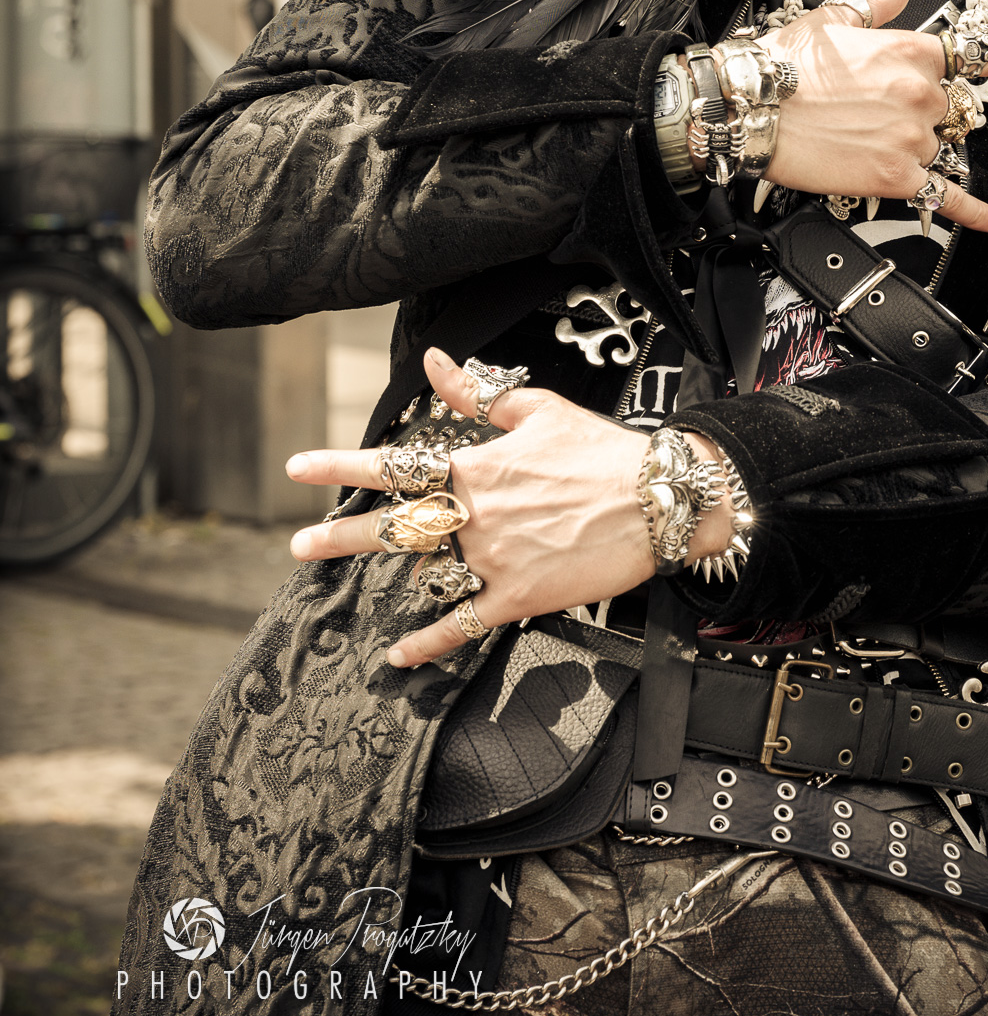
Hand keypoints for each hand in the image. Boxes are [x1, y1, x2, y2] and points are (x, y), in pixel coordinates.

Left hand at [285, 349, 733, 666]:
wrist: (661, 500)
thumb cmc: (603, 452)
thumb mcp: (536, 409)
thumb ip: (476, 392)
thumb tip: (435, 361)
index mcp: (477, 465)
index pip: (395, 462)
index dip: (341, 465)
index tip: (299, 468)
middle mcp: (477, 514)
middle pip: (395, 526)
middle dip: (340, 535)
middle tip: (299, 546)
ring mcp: (496, 560)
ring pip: (424, 573)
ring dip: (380, 581)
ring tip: (337, 588)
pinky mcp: (520, 597)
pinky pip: (463, 623)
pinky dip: (429, 643)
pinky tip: (399, 654)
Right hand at [756, 0, 987, 233]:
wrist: (748, 108)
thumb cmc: (782, 65)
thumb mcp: (832, 19)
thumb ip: (878, 2)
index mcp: (911, 49)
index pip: (982, 52)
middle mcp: (921, 93)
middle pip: (949, 110)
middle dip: (922, 115)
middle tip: (875, 115)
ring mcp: (912, 137)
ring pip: (939, 148)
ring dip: (914, 149)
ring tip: (867, 143)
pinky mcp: (895, 176)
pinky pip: (944, 197)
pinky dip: (972, 212)